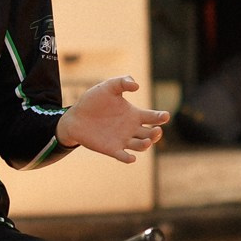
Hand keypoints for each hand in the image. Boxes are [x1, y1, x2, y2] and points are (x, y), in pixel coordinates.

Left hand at [57, 75, 171, 162]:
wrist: (75, 116)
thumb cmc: (93, 101)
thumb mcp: (108, 87)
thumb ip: (122, 82)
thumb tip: (136, 85)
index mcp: (134, 114)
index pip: (153, 117)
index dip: (161, 117)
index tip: (165, 116)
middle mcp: (132, 128)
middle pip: (151, 134)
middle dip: (156, 134)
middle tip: (156, 130)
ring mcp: (123, 140)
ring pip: (141, 146)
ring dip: (146, 145)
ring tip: (146, 142)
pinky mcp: (112, 149)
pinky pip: (123, 156)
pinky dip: (128, 158)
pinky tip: (131, 158)